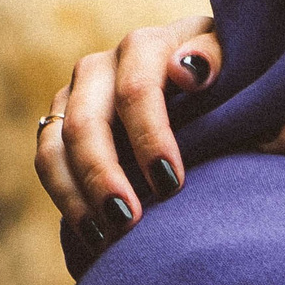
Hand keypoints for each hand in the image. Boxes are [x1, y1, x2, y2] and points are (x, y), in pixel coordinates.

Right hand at [37, 14, 222, 263]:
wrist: (206, 83)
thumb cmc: (230, 76)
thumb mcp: (236, 59)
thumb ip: (219, 58)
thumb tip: (187, 70)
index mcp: (147, 47)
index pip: (136, 89)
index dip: (150, 138)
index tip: (172, 183)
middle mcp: (103, 66)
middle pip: (86, 122)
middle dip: (103, 175)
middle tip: (128, 220)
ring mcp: (77, 95)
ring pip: (55, 145)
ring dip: (75, 194)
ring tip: (106, 236)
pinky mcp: (62, 123)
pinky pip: (48, 162)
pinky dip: (66, 199)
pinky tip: (93, 235)